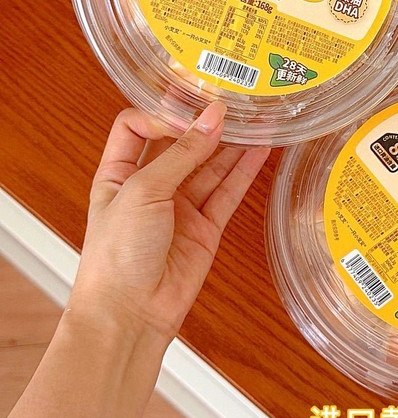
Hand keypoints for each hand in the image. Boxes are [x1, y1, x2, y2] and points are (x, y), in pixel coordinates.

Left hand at [69, 101, 269, 345]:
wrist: (129, 315)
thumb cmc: (117, 255)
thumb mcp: (143, 191)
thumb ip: (182, 153)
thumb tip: (212, 117)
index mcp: (118, 173)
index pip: (137, 127)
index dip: (161, 114)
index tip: (188, 111)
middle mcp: (148, 187)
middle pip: (179, 144)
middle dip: (203, 123)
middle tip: (232, 101)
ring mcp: (178, 207)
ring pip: (209, 166)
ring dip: (231, 144)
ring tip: (257, 119)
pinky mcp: (205, 228)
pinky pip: (227, 193)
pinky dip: (244, 171)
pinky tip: (261, 150)